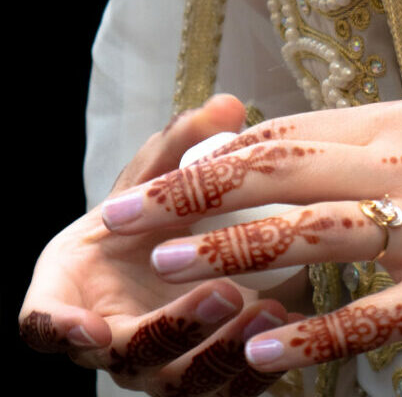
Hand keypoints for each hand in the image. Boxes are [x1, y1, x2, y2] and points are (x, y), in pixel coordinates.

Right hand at [20, 94, 292, 395]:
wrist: (181, 256)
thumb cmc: (152, 219)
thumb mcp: (160, 178)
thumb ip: (180, 145)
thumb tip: (225, 104)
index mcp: (73, 292)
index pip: (42, 326)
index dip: (58, 330)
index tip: (88, 323)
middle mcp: (110, 341)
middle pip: (129, 355)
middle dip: (175, 328)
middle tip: (222, 292)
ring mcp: (156, 368)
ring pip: (180, 382)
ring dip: (222, 352)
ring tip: (268, 311)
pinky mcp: (204, 381)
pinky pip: (225, 392)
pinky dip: (256, 370)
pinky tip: (290, 332)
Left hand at [99, 99, 401, 371]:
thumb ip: (352, 146)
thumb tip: (262, 153)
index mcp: (398, 123)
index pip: (287, 135)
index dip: (212, 159)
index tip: (153, 181)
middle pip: (284, 170)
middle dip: (193, 193)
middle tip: (120, 216)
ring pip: (317, 234)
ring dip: (232, 251)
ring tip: (162, 268)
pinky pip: (374, 315)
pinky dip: (313, 333)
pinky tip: (261, 349)